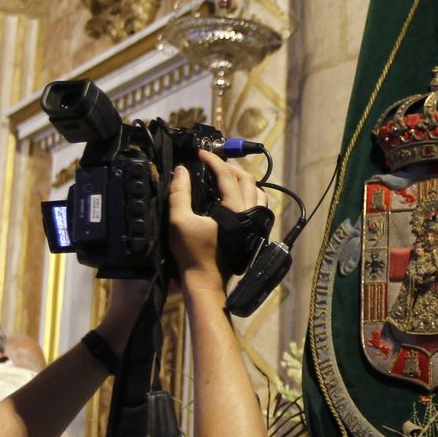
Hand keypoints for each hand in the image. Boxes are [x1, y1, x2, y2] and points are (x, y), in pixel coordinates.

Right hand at [167, 150, 260, 291]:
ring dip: (243, 180)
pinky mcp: (254, 233)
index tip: (201, 153)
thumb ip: (179, 192)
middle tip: (213, 163)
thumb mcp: (178, 220)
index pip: (227, 176)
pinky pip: (259, 206)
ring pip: (258, 192)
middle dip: (230, 167)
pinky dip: (250, 195)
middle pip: (247, 180)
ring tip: (226, 176)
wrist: (205, 282)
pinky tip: (236, 196)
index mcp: (235, 210)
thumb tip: (182, 170)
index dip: (213, 161)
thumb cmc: (192, 254)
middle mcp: (250, 214)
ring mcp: (255, 225)